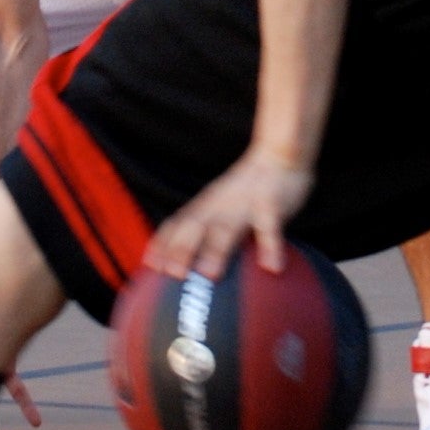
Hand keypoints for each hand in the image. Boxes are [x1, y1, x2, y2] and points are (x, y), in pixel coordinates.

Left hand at [146, 146, 313, 278]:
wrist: (278, 155)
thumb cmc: (248, 188)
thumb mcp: (221, 204)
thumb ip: (206, 228)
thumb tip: (191, 260)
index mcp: (206, 205)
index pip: (177, 224)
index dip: (163, 243)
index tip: (150, 266)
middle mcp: (220, 205)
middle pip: (195, 227)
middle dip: (182, 249)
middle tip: (173, 274)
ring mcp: (244, 204)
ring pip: (228, 227)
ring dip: (217, 250)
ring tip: (210, 274)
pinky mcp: (271, 204)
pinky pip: (270, 226)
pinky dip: (270, 246)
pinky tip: (272, 266)